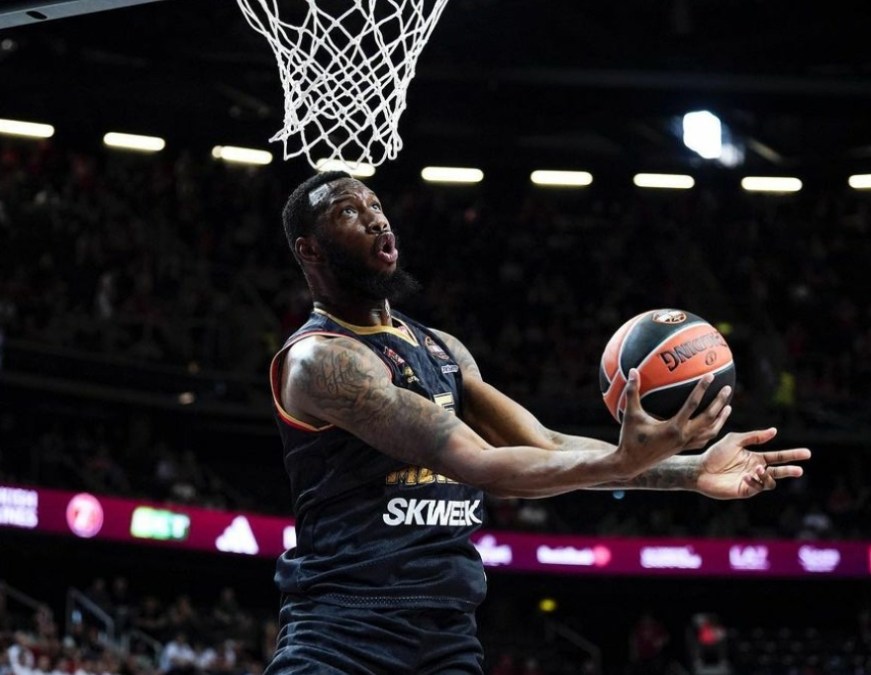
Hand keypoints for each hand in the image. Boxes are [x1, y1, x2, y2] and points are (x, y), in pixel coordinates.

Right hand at [615, 369, 732, 477]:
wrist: (631, 464)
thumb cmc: (630, 438)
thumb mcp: (630, 415)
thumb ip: (632, 392)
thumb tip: (633, 371)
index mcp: (673, 427)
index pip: (692, 405)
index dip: (702, 389)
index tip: (710, 376)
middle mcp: (683, 436)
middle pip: (708, 418)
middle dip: (719, 403)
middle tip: (727, 389)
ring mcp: (685, 444)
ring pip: (710, 432)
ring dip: (721, 419)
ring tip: (727, 407)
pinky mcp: (683, 449)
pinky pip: (703, 439)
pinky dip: (711, 431)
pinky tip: (713, 424)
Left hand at [694, 427, 810, 498]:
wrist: (700, 469)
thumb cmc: (715, 454)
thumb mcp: (734, 440)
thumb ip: (754, 437)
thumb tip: (775, 431)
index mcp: (755, 457)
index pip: (777, 456)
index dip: (792, 455)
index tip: (807, 453)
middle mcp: (756, 470)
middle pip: (779, 471)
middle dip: (790, 470)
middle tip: (800, 470)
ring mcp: (751, 481)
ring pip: (770, 481)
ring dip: (767, 475)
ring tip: (758, 469)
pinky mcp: (745, 491)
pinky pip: (758, 488)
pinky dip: (756, 481)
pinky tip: (747, 476)